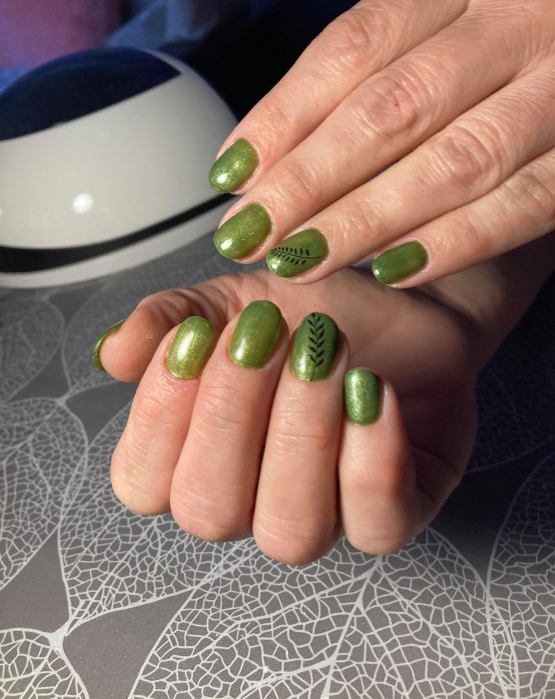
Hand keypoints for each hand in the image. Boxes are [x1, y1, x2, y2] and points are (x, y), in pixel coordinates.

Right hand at [97, 266, 481, 564]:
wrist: (400, 306)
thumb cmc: (309, 314)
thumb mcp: (229, 302)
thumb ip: (170, 320)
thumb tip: (112, 352)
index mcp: (195, 463)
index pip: (142, 483)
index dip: (160, 415)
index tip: (195, 336)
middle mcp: (250, 506)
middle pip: (209, 512)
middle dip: (232, 416)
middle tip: (265, 333)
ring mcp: (322, 520)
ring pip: (289, 532)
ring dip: (300, 433)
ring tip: (322, 351)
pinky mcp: (390, 517)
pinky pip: (376, 525)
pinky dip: (371, 456)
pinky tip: (372, 389)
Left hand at [208, 0, 554, 286]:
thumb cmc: (517, 29)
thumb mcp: (453, 15)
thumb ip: (377, 70)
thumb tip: (267, 159)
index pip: (354, 46)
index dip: (284, 116)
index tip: (231, 175)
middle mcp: (518, 16)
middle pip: (392, 109)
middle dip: (308, 182)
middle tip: (248, 234)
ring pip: (453, 162)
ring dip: (365, 222)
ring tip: (300, 259)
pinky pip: (525, 204)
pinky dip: (454, 242)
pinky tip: (391, 269)